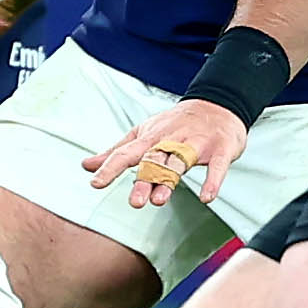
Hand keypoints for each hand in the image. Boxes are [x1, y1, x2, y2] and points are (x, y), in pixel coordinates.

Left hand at [86, 98, 247, 208]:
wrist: (216, 105)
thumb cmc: (174, 124)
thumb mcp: (142, 134)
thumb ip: (116, 152)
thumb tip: (86, 165)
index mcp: (150, 138)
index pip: (126, 153)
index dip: (110, 168)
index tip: (95, 183)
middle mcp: (171, 140)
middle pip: (154, 161)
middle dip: (144, 180)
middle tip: (135, 202)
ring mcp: (196, 144)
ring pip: (181, 163)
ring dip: (170, 180)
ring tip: (159, 200)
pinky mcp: (220, 149)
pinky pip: (217, 166)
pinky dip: (212, 181)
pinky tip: (206, 197)